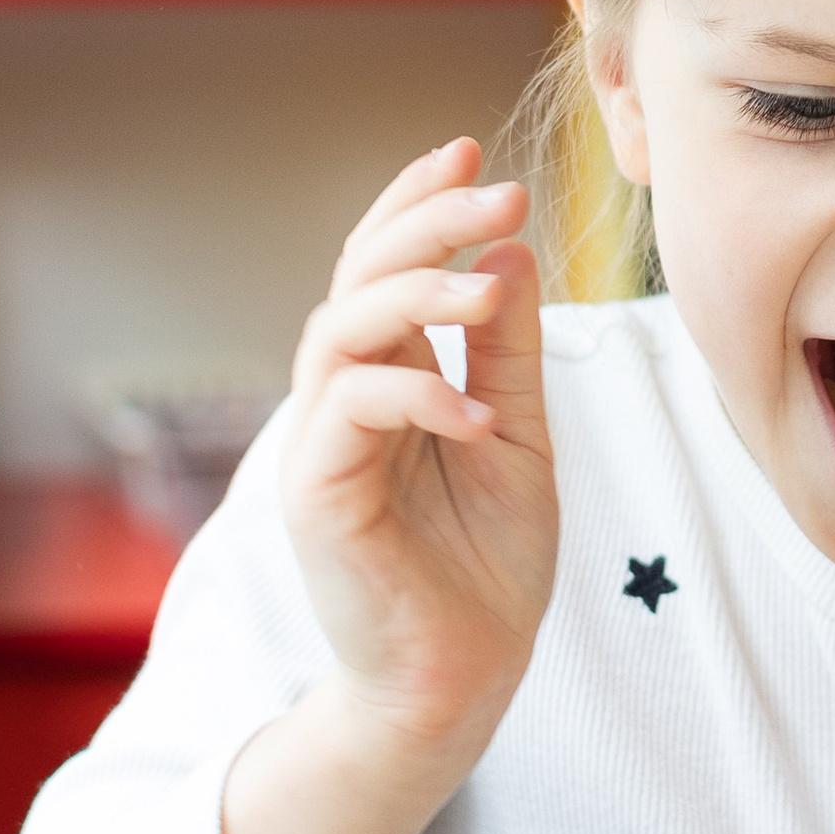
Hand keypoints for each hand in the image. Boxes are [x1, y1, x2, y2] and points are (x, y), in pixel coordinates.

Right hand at [278, 137, 557, 756]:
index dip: (418, 206)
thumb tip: (510, 252)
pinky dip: (413, 397)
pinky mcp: (315, 496)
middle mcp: (343, 401)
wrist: (460, 680)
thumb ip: (507, 353)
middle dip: (423, 226)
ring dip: (414, 295)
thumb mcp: (519, 438)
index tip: (472, 153)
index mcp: (388, 380)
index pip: (384, 269)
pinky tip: (473, 414)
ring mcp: (321, 445)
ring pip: (341, 331)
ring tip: (487, 288)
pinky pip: (349, 415)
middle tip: (497, 194)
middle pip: (356, 280)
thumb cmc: (484, 567)